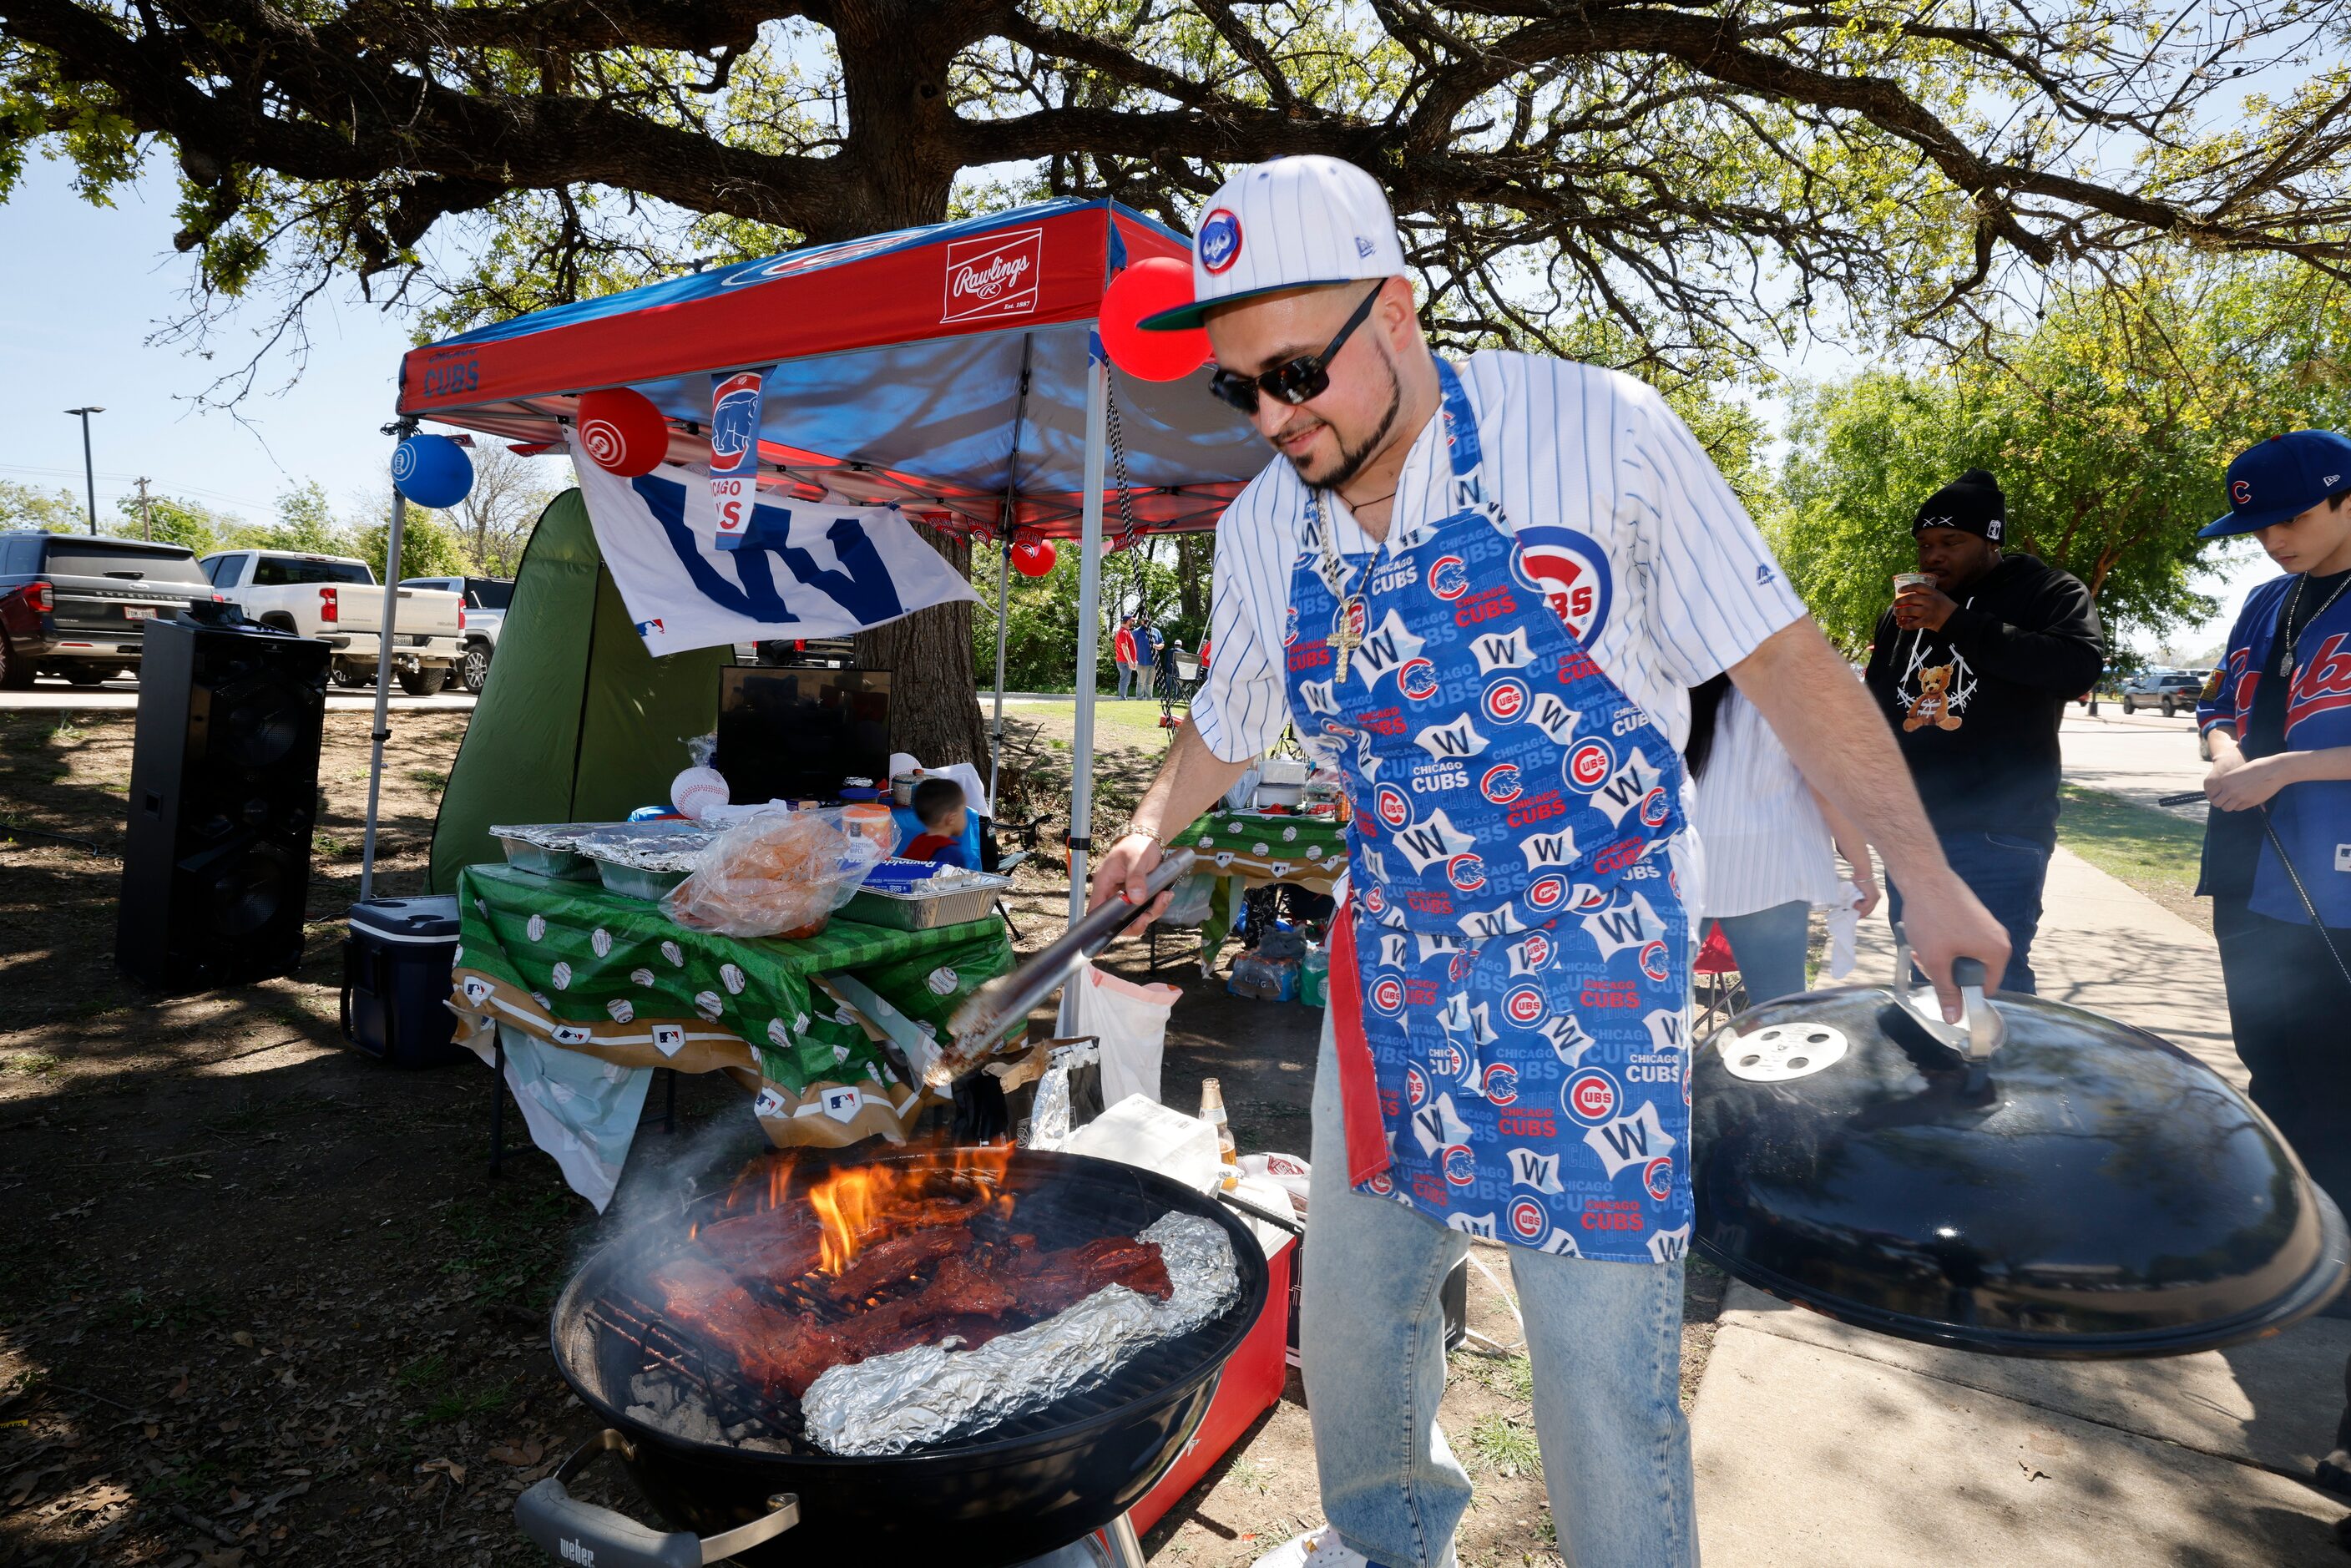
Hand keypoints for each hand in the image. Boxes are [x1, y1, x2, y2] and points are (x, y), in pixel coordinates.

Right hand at [1087, 832, 1172, 924]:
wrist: (1148, 840)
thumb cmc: (1138, 845)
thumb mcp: (1137, 858)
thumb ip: (1136, 878)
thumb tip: (1135, 899)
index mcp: (1104, 882)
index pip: (1096, 910)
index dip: (1104, 924)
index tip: (1118, 931)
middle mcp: (1112, 892)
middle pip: (1116, 920)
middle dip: (1135, 922)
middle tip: (1149, 914)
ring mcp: (1124, 896)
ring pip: (1133, 917)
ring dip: (1150, 913)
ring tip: (1163, 897)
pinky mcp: (1136, 897)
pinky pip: (1144, 910)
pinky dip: (1155, 907)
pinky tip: (1164, 896)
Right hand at [1850, 872, 1880, 918]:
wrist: (1862, 872)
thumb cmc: (1858, 878)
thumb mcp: (1858, 889)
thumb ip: (1858, 896)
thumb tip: (1852, 903)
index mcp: (1875, 896)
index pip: (1870, 907)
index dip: (1864, 912)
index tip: (1857, 915)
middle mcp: (1877, 898)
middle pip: (1869, 910)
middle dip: (1862, 914)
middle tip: (1854, 916)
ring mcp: (1875, 898)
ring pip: (1867, 909)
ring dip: (1858, 908)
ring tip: (1852, 905)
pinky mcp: (1872, 897)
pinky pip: (1865, 906)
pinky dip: (1858, 905)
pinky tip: (1854, 902)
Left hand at [1892, 583, 1956, 631]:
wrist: (1957, 619)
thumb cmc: (1947, 607)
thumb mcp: (1939, 596)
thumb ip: (1928, 595)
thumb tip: (1911, 596)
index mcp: (1934, 592)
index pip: (1918, 586)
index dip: (1907, 587)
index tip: (1900, 590)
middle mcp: (1930, 600)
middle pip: (1910, 598)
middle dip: (1899, 601)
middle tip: (1895, 604)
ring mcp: (1929, 611)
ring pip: (1909, 610)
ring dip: (1900, 612)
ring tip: (1896, 613)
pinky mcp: (1928, 621)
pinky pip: (1913, 624)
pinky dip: (1906, 625)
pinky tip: (1902, 625)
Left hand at [1896, 868, 2010, 1020]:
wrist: (1924, 877)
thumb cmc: (1933, 917)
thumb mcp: (1937, 961)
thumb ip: (1946, 991)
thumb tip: (1953, 1018)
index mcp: (1998, 952)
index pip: (1986, 988)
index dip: (1962, 993)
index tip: (1941, 987)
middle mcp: (1998, 939)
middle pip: (1974, 973)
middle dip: (1948, 973)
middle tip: (1926, 964)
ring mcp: (1987, 927)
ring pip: (1964, 956)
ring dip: (1942, 958)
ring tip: (1922, 948)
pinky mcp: (1974, 917)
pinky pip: (1962, 941)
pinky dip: (1944, 944)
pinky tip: (1926, 937)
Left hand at [2205, 752, 2295, 811]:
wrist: (2275, 770)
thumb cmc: (2258, 767)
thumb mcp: (2238, 771)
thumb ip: (2229, 781)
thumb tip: (2223, 791)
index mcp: (2224, 779)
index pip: (2211, 793)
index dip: (2216, 795)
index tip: (2221, 795)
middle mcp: (2229, 789)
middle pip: (2217, 803)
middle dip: (2221, 802)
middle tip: (2228, 799)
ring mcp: (2239, 796)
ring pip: (2226, 808)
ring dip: (2230, 805)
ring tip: (2237, 800)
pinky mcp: (2249, 802)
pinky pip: (2238, 808)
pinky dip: (2240, 806)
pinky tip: (2246, 799)